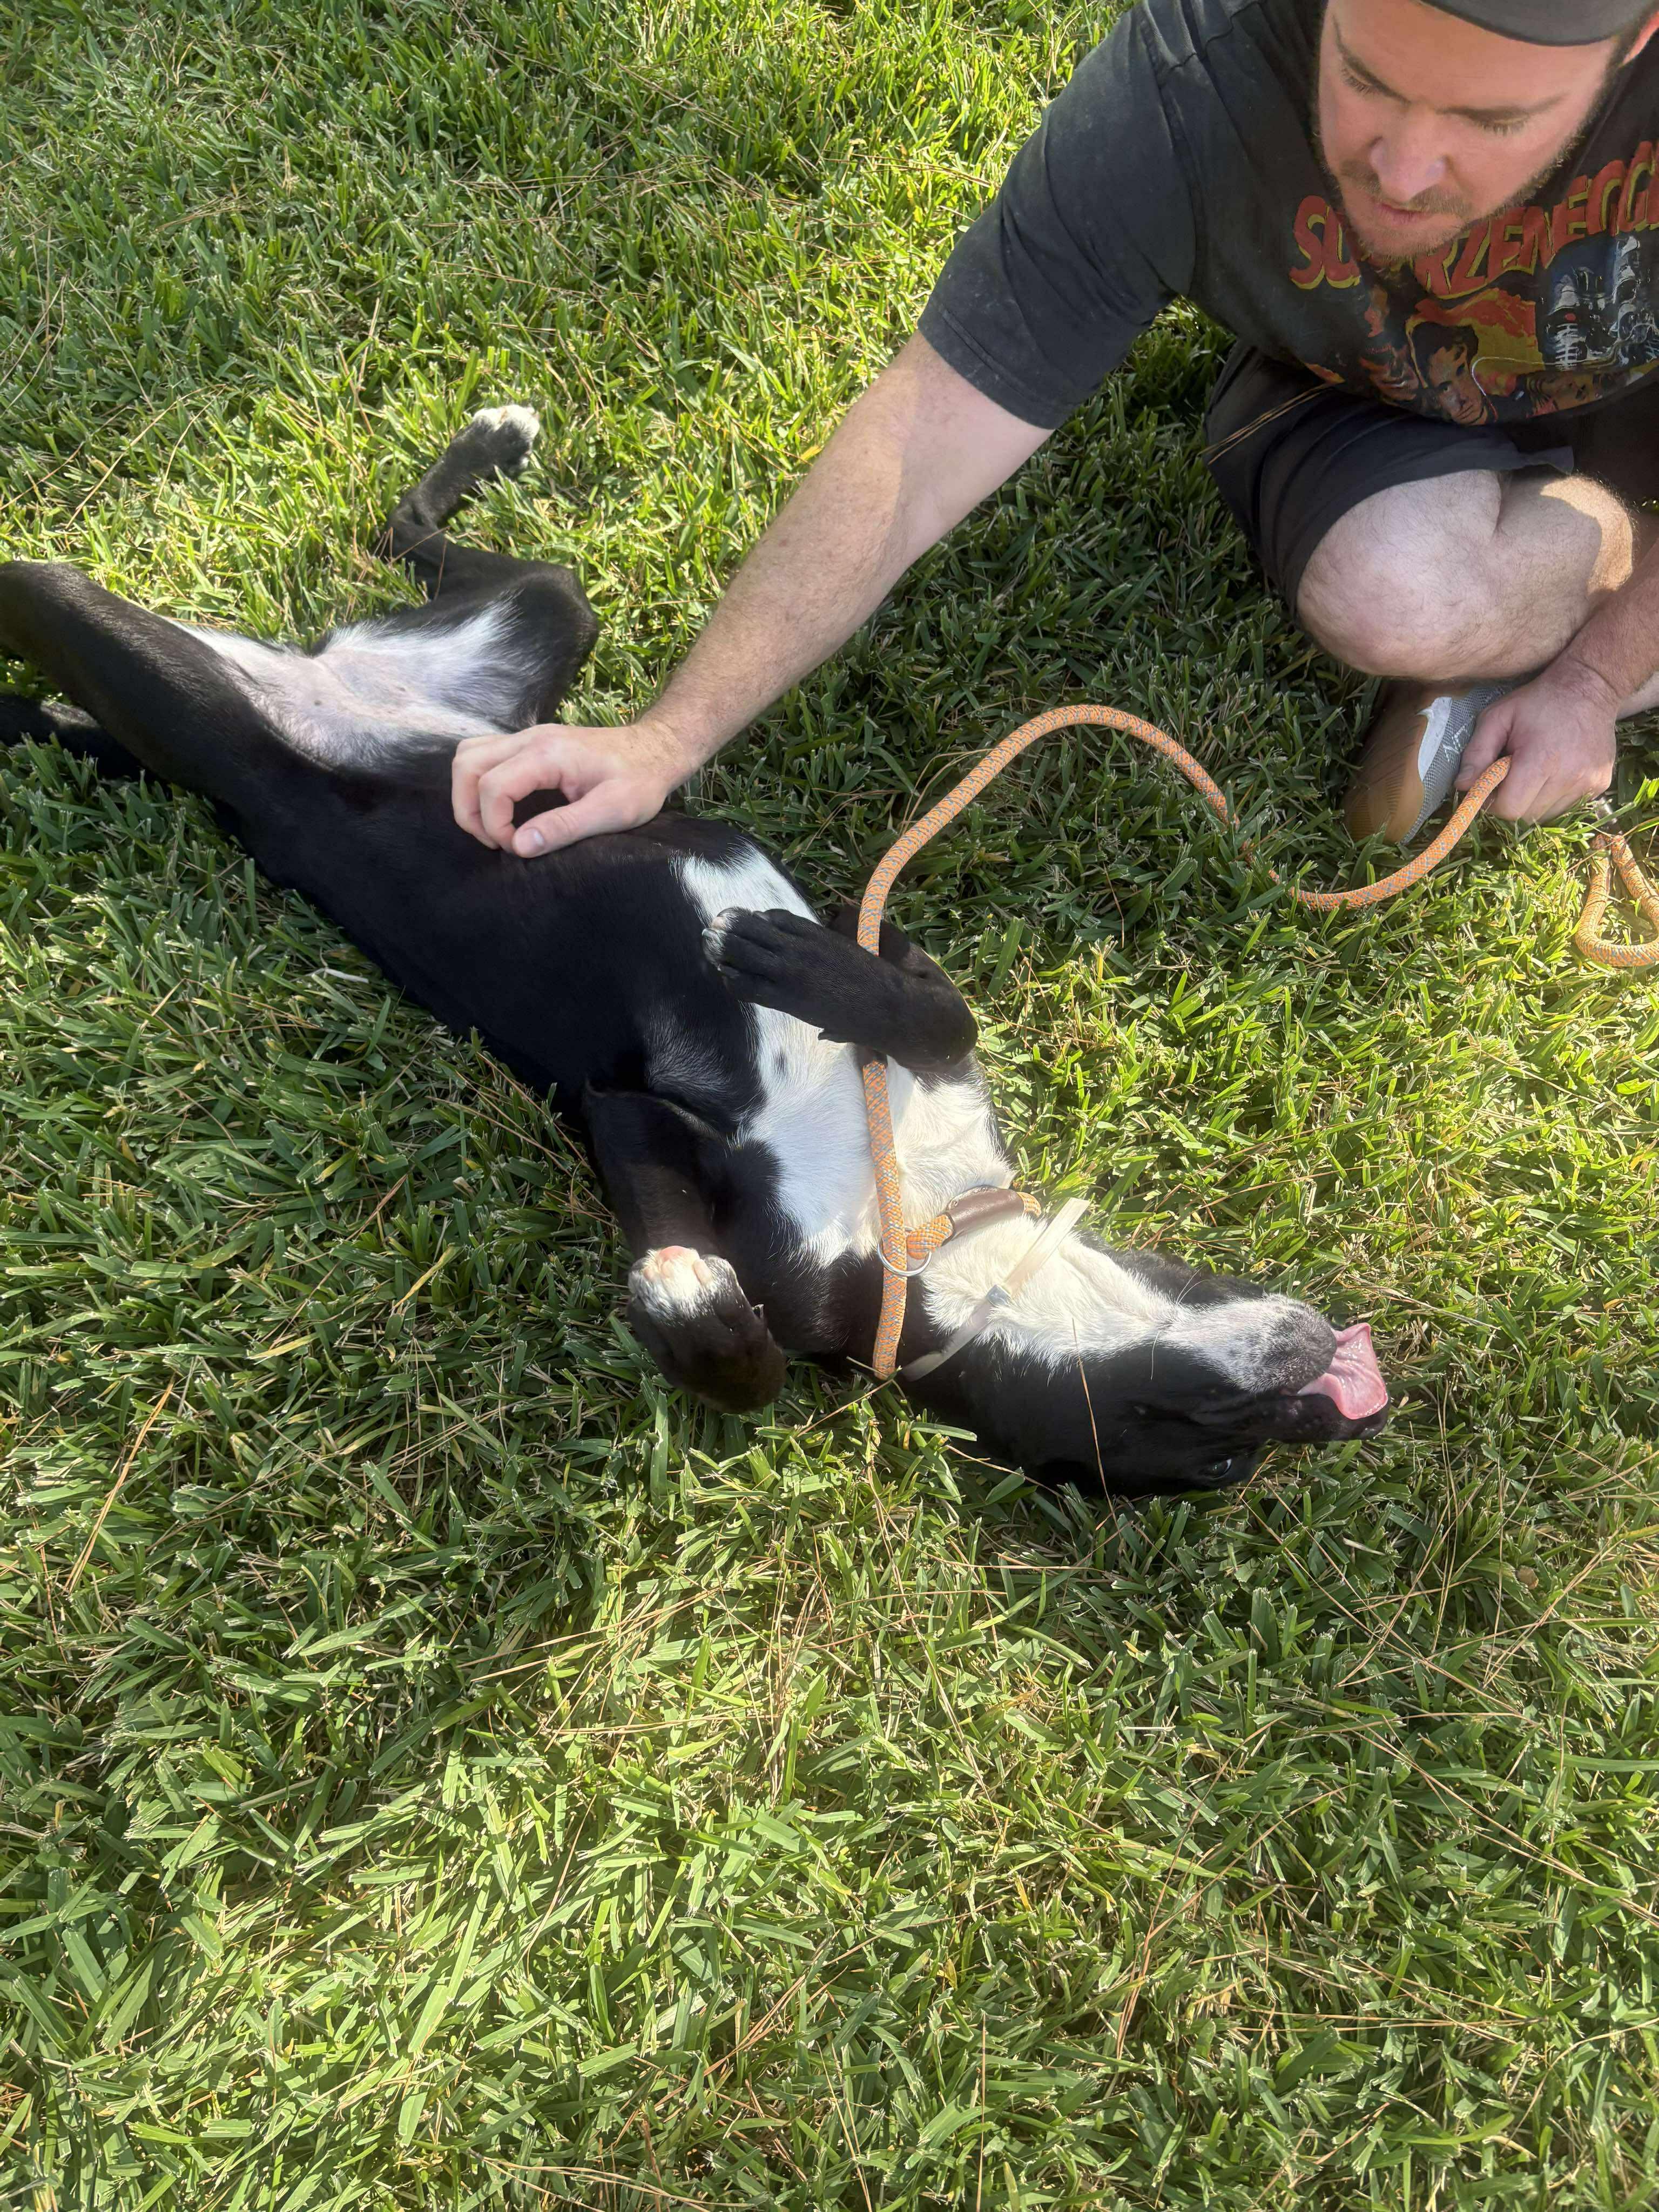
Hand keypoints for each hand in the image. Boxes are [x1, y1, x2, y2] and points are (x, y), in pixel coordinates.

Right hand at [451, 722, 684, 856]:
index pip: (492, 786)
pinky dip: (480, 782)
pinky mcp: (532, 743)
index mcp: (548, 754)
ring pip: (470, 755)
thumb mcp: (613, 811)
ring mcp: (529, 737)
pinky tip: (503, 808)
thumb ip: (565, 827)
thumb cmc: (641, 780)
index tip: (517, 848)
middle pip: (467, 765)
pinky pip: (486, 755)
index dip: (494, 824)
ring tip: (494, 826)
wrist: (657, 749)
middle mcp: (531, 738)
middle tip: (495, 841)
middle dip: (468, 809)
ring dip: (469, 793)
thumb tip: (520, 845)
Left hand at [1455, 660, 1617, 822]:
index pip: (1510, 809)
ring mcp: (1588, 783)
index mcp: (1541, 760)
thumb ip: (1477, 753)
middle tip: (1511, 776)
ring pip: (1546, 816)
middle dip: (1512, 802)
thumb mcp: (1497, 717)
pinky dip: (1553, 798)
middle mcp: (1570, 777)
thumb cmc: (1537, 701)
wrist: (1590, 687)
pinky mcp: (1600, 786)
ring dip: (1533, 802)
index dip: (1494, 802)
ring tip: (1534, 772)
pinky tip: (1554, 772)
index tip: (1493, 784)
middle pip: (1527, 816)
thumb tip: (1462, 787)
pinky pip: (1566, 807)